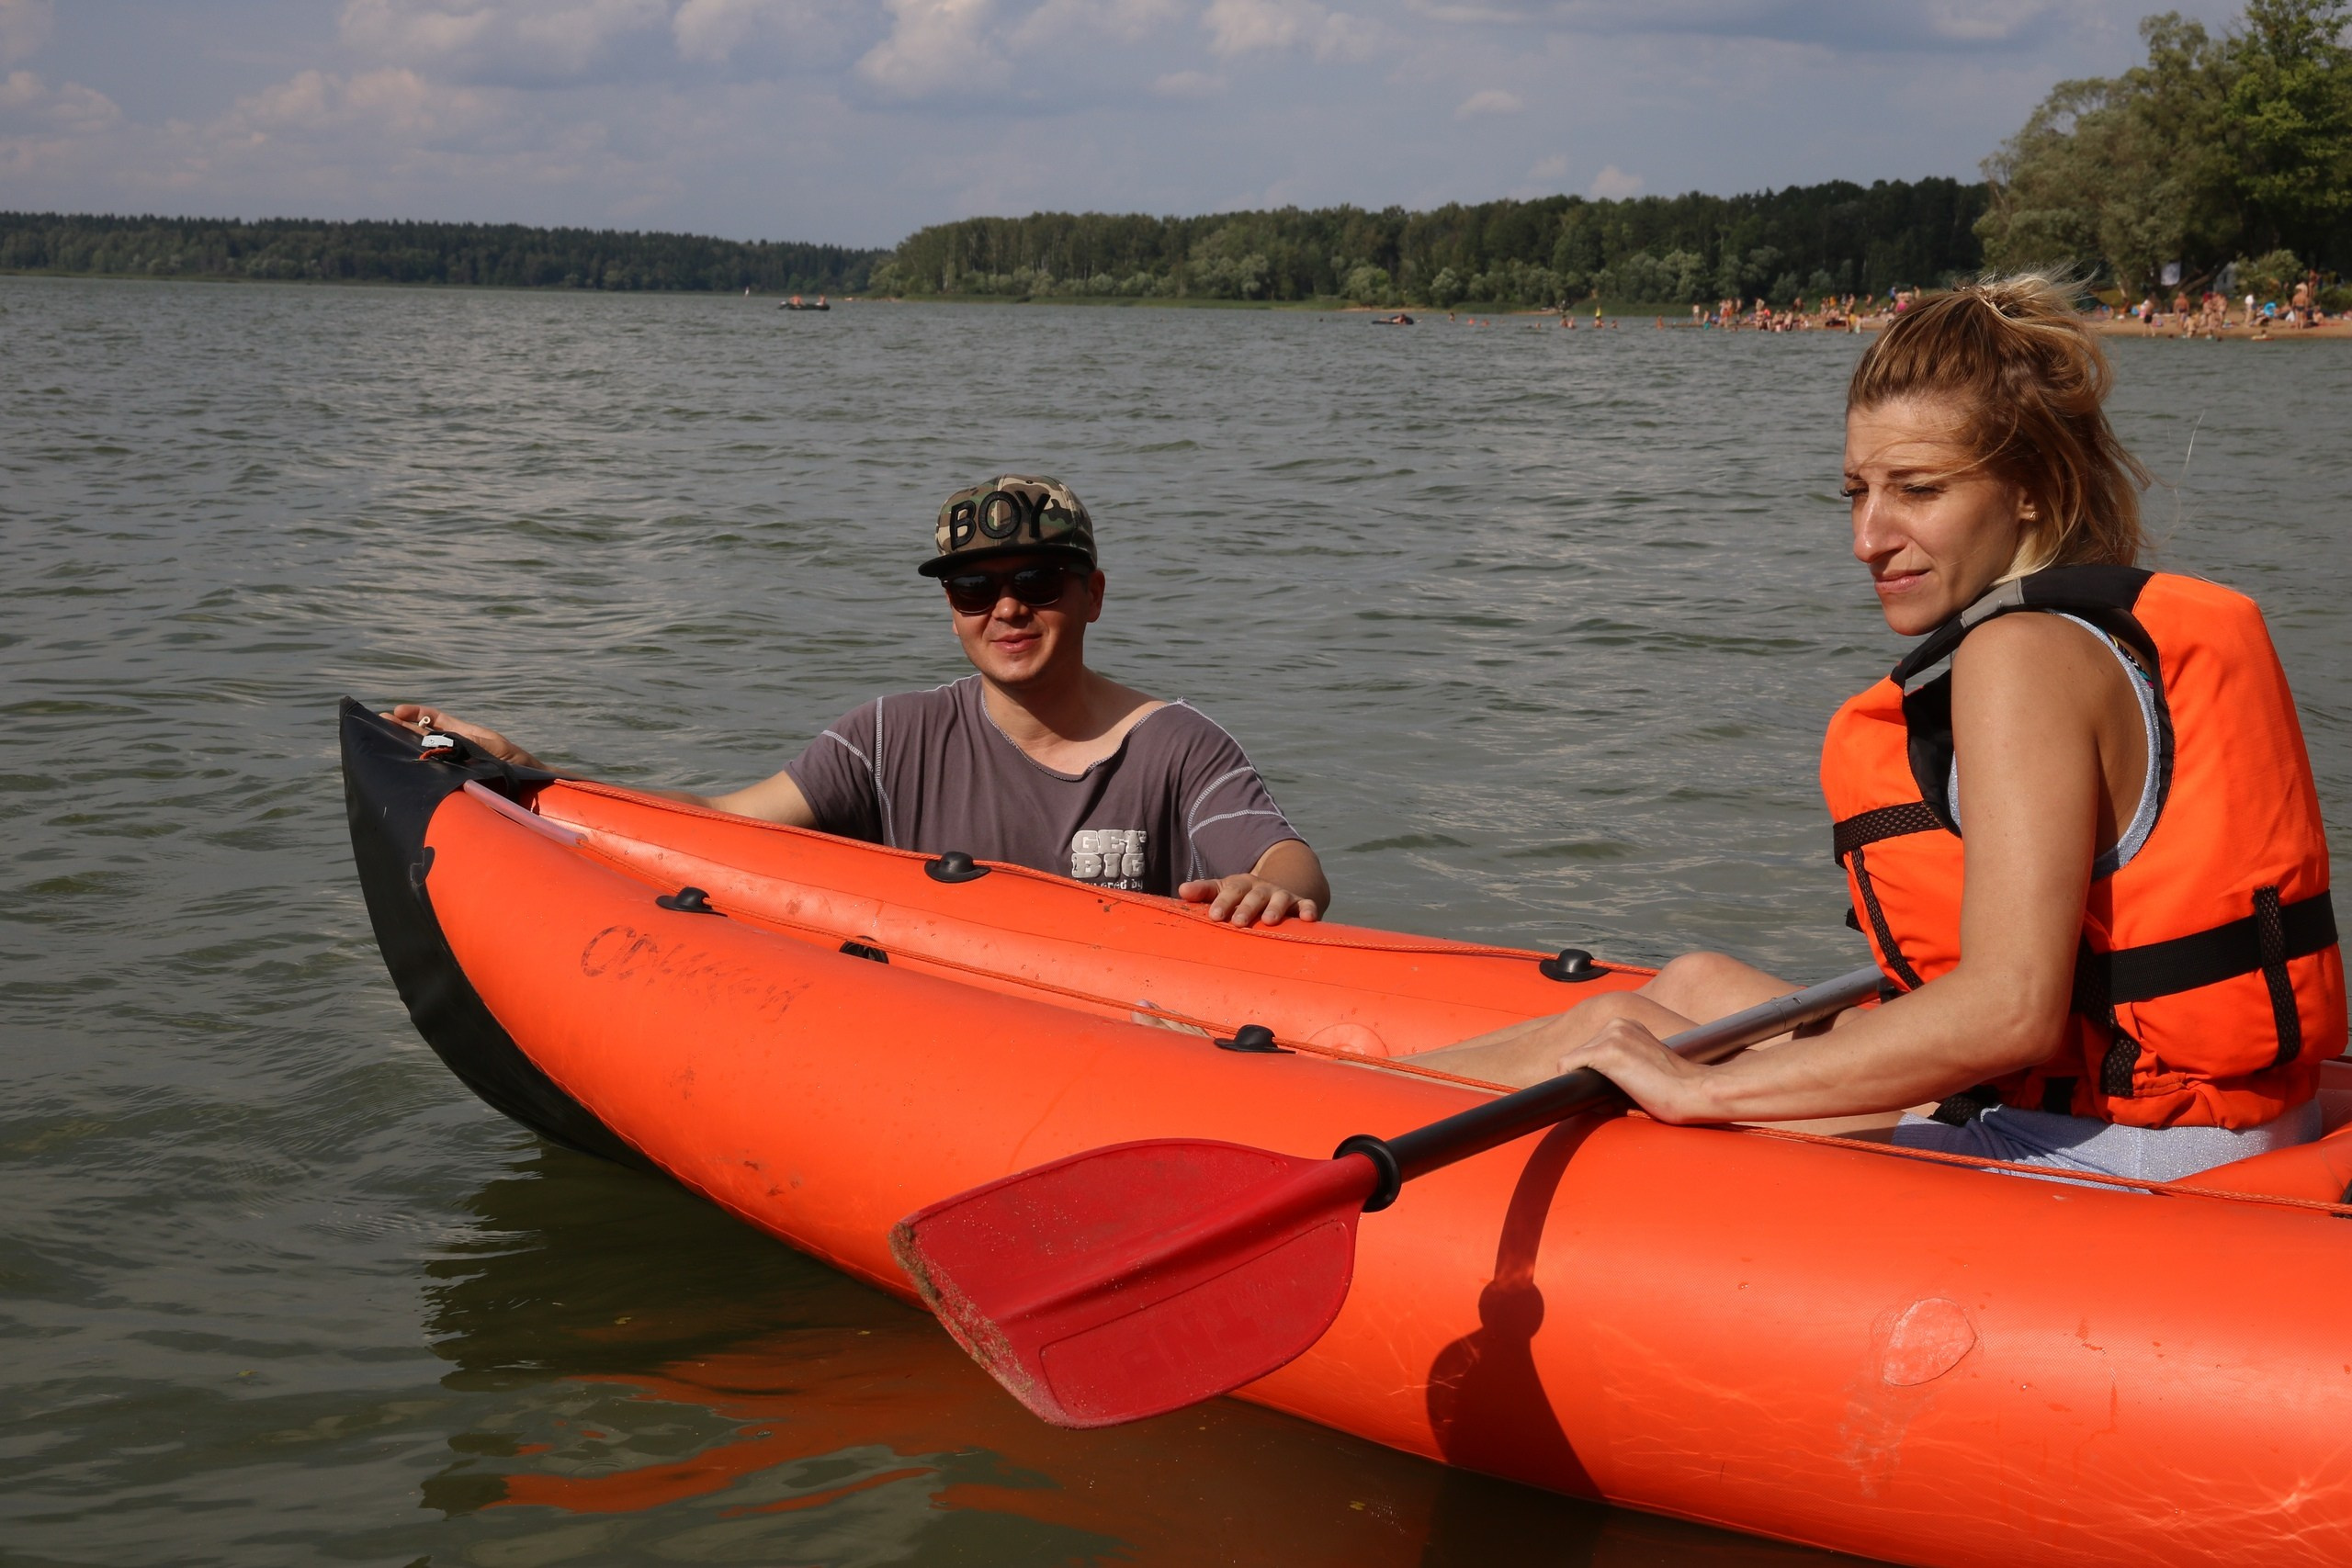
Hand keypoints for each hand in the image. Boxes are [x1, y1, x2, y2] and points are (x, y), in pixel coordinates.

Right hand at [379, 703, 544, 768]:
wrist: (535, 787)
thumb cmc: (519, 765)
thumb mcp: (492, 749)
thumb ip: (468, 744)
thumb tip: (443, 739)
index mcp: (466, 735)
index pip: (437, 719)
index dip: (418, 714)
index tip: (397, 711)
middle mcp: (458, 748)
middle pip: (426, 734)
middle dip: (403, 727)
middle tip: (378, 721)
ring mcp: (457, 763)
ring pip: (427, 751)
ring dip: (406, 746)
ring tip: (383, 740)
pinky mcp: (458, 779)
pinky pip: (435, 770)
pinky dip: (420, 767)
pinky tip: (407, 768)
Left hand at [1177, 872, 1320, 927]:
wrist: (1275, 888)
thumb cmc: (1241, 896)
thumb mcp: (1222, 890)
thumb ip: (1203, 891)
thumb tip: (1182, 891)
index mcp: (1241, 885)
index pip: (1231, 890)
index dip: (1223, 902)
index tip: (1214, 916)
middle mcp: (1262, 888)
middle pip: (1254, 895)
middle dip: (1247, 908)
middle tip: (1238, 923)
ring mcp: (1281, 895)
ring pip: (1280, 899)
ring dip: (1275, 908)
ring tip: (1270, 921)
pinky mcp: (1299, 904)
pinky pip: (1306, 905)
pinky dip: (1308, 910)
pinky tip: (1309, 919)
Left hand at [1549, 1015, 1719, 1124]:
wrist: (1695, 1091)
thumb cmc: (1674, 1087)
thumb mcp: (1644, 1064)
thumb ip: (1620, 1065)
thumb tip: (1588, 1084)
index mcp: (1628, 1025)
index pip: (1593, 1049)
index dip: (1602, 1075)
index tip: (1623, 1088)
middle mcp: (1617, 1023)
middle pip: (1582, 1056)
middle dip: (1594, 1079)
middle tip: (1623, 1096)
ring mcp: (1611, 1035)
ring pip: (1575, 1064)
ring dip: (1591, 1085)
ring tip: (1621, 1096)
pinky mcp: (1605, 1052)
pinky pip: (1566, 1066)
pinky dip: (1575, 1085)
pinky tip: (1603, 1097)